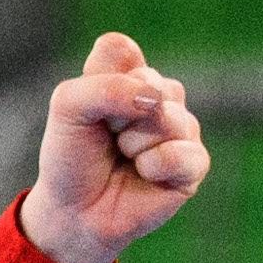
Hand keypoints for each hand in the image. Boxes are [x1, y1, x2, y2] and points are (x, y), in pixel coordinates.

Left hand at [19, 33, 208, 262]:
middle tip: (109, 140)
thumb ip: (104, 87)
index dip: (99, 81)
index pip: (121, 49)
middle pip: (148, 83)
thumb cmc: (72, 158)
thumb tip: (156, 101)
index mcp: (129, 73)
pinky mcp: (194, 163)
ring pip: (167, 118)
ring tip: (126, 159)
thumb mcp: (68, 108)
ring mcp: (180, 127)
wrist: (75, 213)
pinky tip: (145, 175)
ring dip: (135, 144)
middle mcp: (159, 94)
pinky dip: (156, 166)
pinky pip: (185, 152)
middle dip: (116, 118)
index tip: (89, 110)